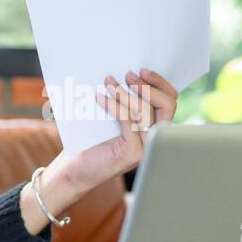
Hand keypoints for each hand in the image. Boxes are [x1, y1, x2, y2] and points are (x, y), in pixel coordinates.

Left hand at [24, 69, 177, 233]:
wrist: (71, 171)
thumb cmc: (88, 143)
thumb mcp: (108, 118)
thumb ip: (122, 102)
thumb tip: (123, 74)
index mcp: (153, 129)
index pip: (170, 102)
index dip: (160, 84)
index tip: (142, 70)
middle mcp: (154, 139)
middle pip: (168, 105)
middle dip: (148, 87)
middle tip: (128, 75)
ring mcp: (145, 148)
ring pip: (146, 112)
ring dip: (126, 93)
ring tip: (108, 82)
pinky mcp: (132, 153)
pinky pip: (128, 120)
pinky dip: (114, 104)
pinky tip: (98, 97)